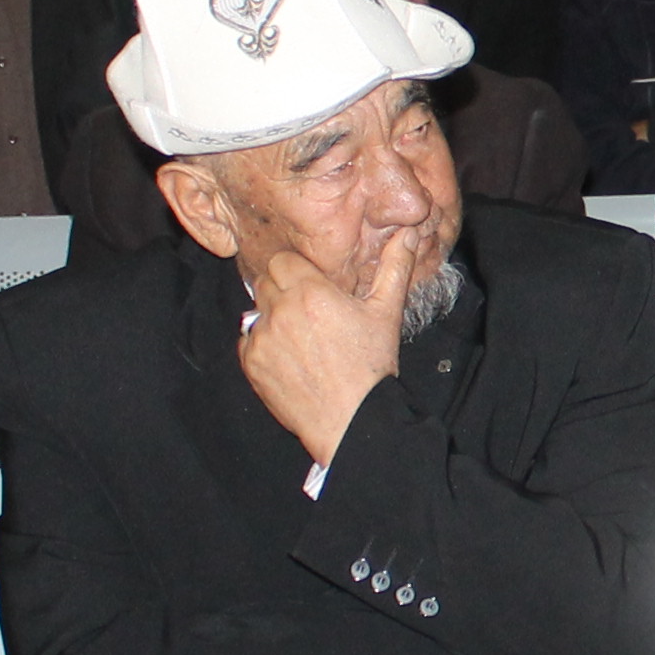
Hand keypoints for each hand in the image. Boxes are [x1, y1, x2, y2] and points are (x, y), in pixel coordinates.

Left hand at [236, 230, 418, 468]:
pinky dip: (263, 345)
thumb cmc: (371, 367)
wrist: (352, 420)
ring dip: (273, 317)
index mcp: (312, 292)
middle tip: (307, 311)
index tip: (311, 286)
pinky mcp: (252, 363)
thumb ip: (394, 268)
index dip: (296, 271)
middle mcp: (282, 310)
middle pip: (265, 280)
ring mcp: (263, 338)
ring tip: (301, 338)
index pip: (282, 260)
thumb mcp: (386, 313)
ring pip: (256, 310)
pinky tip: (289, 358)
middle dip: (283, 290)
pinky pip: (248, 339)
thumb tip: (406, 234)